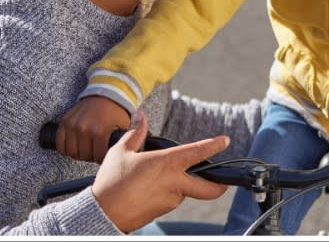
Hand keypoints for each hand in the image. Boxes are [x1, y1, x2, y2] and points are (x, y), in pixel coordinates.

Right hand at [56, 95, 130, 162]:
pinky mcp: (65, 121)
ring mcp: (73, 125)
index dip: (102, 159)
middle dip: (91, 156)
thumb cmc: (115, 113)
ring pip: (72, 152)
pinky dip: (65, 148)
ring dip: (79, 153)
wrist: (106, 95)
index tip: (105, 156)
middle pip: (84, 156)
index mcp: (100, 132)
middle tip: (95, 152)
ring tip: (86, 149)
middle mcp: (84, 129)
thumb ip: (121, 145)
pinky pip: (60, 143)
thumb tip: (119, 159)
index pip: (98, 157)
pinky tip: (74, 146)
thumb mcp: (123, 129)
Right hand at [92, 109, 229, 231]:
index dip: (215, 145)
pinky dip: (168, 192)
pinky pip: (171, 199)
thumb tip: (140, 117)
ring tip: (159, 176)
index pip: (198, 152)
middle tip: (223, 180)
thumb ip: (135, 133)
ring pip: (186, 191)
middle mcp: (174, 183)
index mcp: (167, 164)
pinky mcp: (163, 211)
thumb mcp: (121, 151)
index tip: (224, 141)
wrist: (104, 213)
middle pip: (210, 189)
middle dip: (221, 185)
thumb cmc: (112, 182)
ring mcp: (171, 200)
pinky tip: (150, 187)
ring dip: (182, 184)